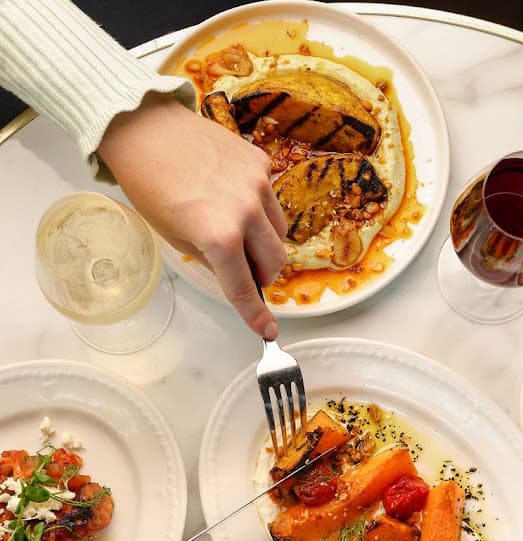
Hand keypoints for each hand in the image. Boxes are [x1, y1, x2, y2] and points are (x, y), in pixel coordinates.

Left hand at [98, 93, 287, 339]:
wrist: (143, 128)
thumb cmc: (149, 184)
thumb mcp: (174, 237)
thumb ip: (210, 259)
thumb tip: (236, 272)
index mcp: (219, 237)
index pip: (244, 287)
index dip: (256, 314)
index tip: (267, 330)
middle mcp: (246, 211)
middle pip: (276, 261)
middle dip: (263, 274)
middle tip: (245, 271)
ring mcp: (257, 184)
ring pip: (279, 231)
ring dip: (265, 242)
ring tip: (238, 231)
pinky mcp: (259, 162)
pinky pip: (271, 198)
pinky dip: (258, 208)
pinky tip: (231, 197)